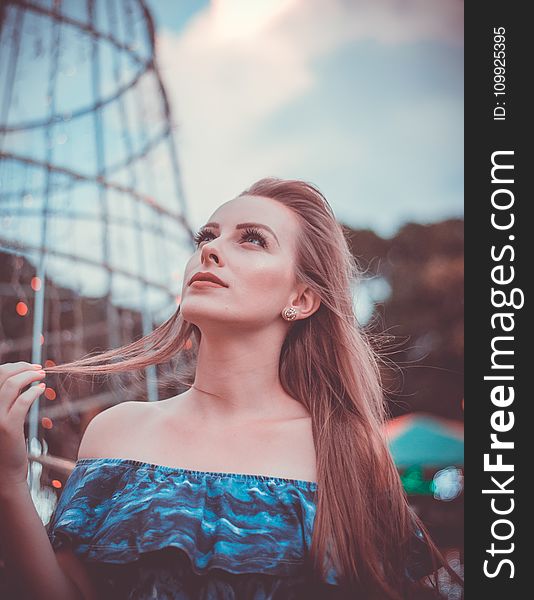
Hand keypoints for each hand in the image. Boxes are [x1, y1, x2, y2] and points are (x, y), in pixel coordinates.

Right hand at [0, 362, 46, 489]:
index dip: (13, 366)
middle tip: (38, 369)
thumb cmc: (4, 443)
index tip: (28, 367)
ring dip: (29, 375)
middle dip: (22, 367)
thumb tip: (19, 377)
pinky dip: (33, 391)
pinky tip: (41, 390)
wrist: (4, 472)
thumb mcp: (3, 416)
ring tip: (42, 376)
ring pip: (11, 384)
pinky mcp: (7, 427)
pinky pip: (22, 402)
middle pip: (1, 375)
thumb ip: (7, 399)